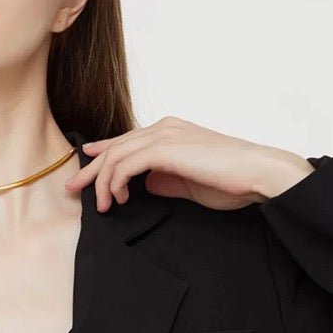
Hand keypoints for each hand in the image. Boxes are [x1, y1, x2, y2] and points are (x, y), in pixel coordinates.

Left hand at [64, 116, 314, 211]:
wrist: (259, 173)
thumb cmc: (232, 180)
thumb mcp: (189, 182)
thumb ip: (165, 179)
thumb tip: (147, 185)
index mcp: (169, 131)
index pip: (127, 140)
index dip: (103, 150)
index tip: (86, 159)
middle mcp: (163, 128)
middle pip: (114, 146)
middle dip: (91, 169)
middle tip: (73, 187)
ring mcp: (163, 135)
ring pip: (115, 155)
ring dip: (102, 181)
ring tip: (101, 204)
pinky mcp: (165, 149)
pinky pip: (126, 164)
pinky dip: (115, 182)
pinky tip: (117, 198)